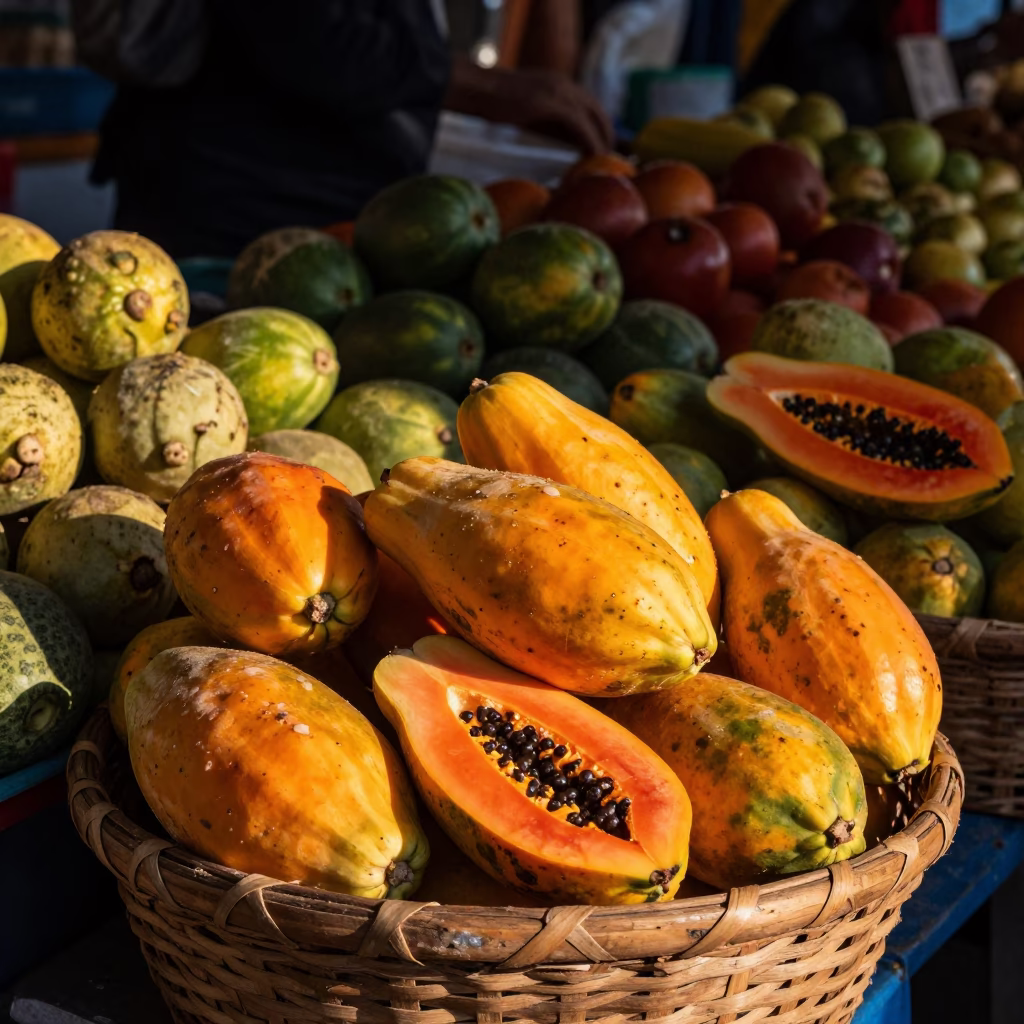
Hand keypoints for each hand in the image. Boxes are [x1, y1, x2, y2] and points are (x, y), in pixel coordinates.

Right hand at [446, 57, 613, 154]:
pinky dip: (591, 141)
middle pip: (598, 110)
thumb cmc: (492, 102)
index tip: (603, 145)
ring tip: (605, 161)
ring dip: (602, 140)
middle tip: (610, 157)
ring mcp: (560, 91)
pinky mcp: (554, 103)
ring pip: (594, 118)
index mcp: (558, 84)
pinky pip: (581, 126)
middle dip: (607, 134)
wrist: (477, 88)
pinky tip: (594, 156)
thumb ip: (543, 118)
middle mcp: (564, 84)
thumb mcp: (525, 108)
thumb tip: (554, 139)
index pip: (589, 105)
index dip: (600, 125)